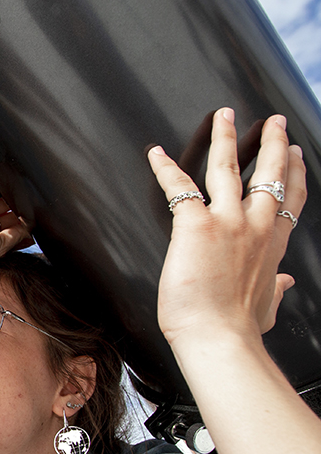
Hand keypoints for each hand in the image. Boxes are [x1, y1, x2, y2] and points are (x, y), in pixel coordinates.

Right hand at [0, 190, 31, 270]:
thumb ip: (16, 238)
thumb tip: (29, 231)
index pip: (13, 230)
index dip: (23, 225)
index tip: (31, 222)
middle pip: (7, 214)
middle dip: (17, 211)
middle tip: (25, 209)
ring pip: (0, 200)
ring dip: (9, 198)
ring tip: (16, 199)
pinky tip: (4, 190)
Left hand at [148, 109, 305, 348]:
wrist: (218, 338)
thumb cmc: (238, 329)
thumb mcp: (267, 306)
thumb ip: (276, 290)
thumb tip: (287, 284)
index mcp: (271, 245)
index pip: (290, 200)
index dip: (295, 174)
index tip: (298, 156)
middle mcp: (255, 226)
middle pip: (270, 174)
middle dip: (273, 144)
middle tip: (276, 122)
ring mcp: (227, 222)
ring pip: (228, 168)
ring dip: (226, 139)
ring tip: (225, 116)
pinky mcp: (196, 225)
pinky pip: (178, 188)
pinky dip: (165, 169)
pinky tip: (156, 154)